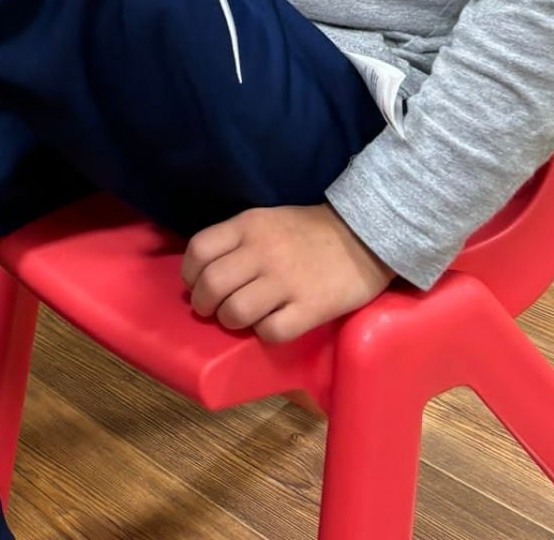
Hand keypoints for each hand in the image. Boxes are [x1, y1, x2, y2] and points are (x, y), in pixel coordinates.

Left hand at [181, 202, 392, 342]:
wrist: (363, 237)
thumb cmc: (308, 231)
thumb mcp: (266, 220)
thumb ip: (236, 240)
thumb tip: (203, 272)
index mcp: (249, 225)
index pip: (200, 249)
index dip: (190, 273)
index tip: (196, 284)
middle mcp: (262, 251)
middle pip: (211, 285)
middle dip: (204, 305)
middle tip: (213, 310)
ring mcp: (286, 281)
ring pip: (235, 312)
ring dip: (231, 322)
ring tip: (241, 320)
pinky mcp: (310, 308)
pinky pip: (270, 332)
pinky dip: (264, 334)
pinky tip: (272, 325)